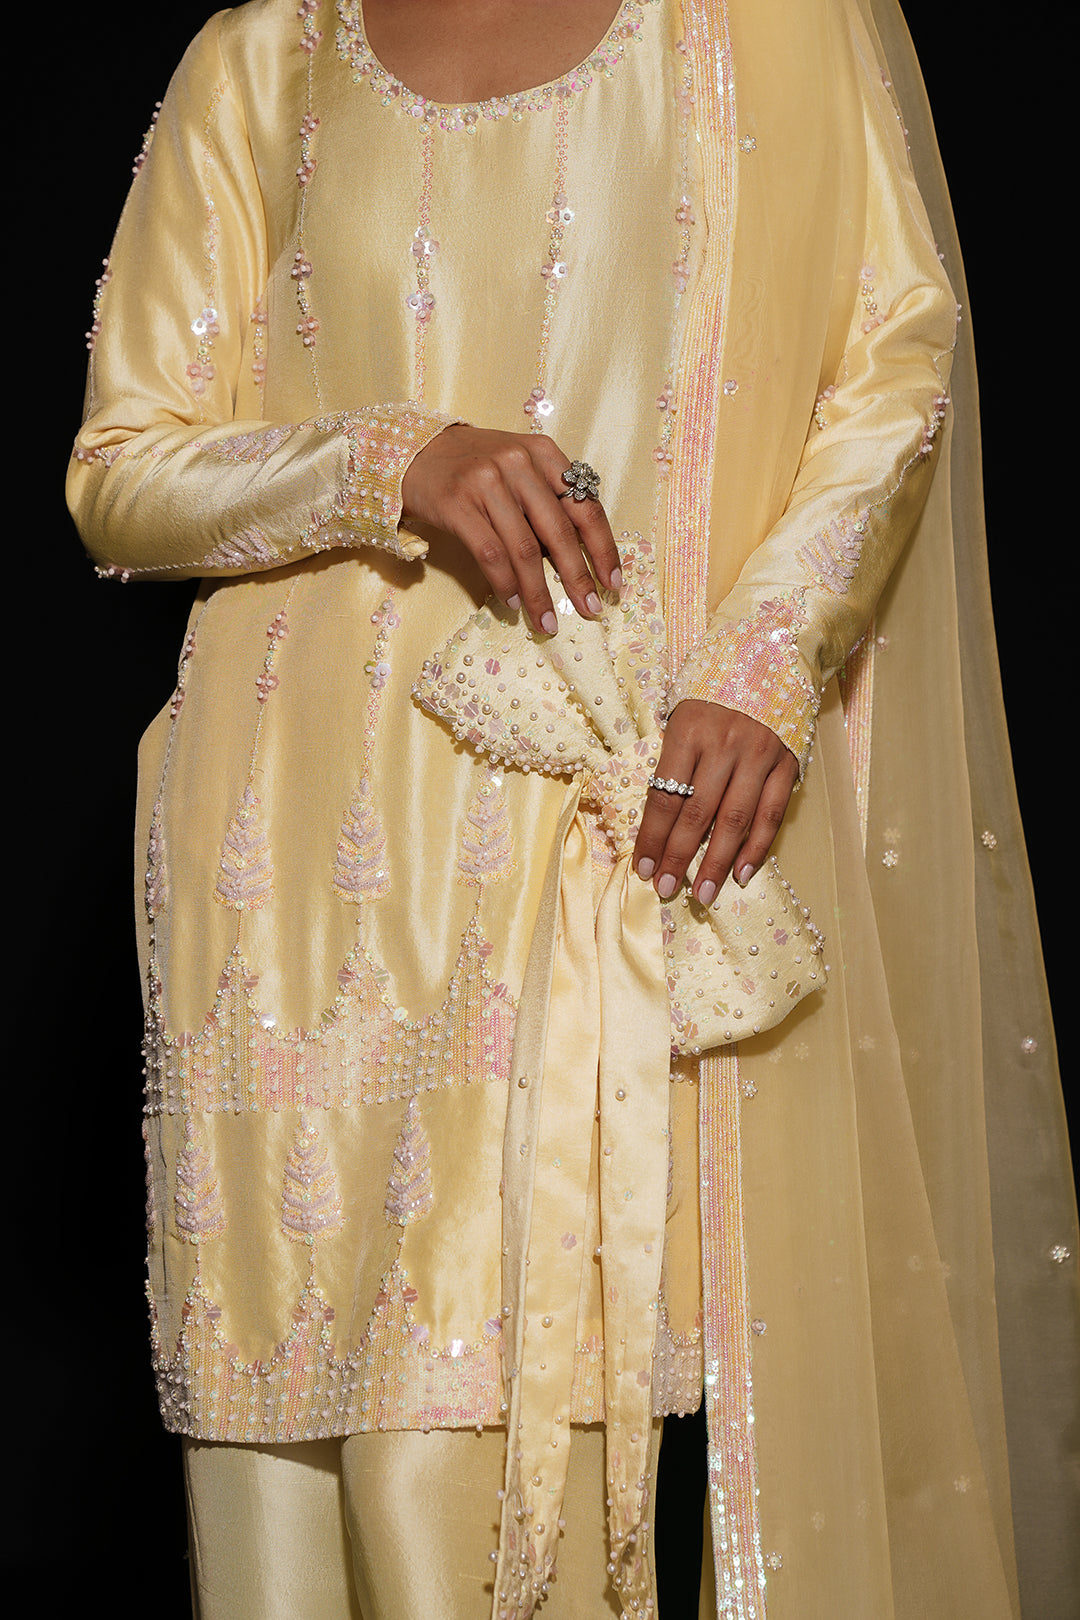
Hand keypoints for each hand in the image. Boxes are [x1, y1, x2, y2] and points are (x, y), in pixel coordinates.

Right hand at [400, 425, 620, 630]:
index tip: (612, 582)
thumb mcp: (519, 469)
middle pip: (559, 531)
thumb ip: (547, 502)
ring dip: (538, 592)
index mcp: (543, 453)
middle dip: (578, 577)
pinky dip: (505, 582)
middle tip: (590, 608)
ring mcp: (486, 482)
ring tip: (547, 620)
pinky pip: (490, 553)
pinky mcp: (457, 503)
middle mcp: (518, 463)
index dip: (603, 548)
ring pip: (524, 549)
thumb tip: (577, 559)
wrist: (417, 453)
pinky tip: (513, 601)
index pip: (585, 506)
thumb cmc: (476, 468)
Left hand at [633, 700, 798, 903]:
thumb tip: (659, 817)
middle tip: (665, 889)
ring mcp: (759, 754)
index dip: (652, 837)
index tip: (642, 867)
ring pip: (735, 819)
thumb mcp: (681, 710)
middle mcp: (725, 744)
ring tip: (703, 893)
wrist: (771, 652)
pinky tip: (742, 872)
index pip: (664, 796)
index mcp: (689, 730)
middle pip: (697, 813)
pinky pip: (771, 812)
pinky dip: (757, 846)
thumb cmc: (714, 687)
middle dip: (678, 857)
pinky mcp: (787, 762)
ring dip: (717, 862)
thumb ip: (674, 758)